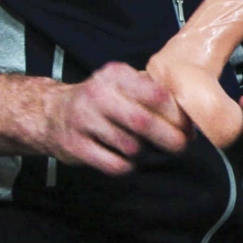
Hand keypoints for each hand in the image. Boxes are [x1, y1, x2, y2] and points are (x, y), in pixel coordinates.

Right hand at [41, 62, 189, 175]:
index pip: (156, 94)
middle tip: (181, 146)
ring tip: (152, 152)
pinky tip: (130, 161)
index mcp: (116, 75)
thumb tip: (191, 120)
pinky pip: (115, 164)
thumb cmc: (102, 101)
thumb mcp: (123, 85)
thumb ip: (152, 94)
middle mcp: (98, 94)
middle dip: (169, 139)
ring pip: (131, 147)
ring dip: (148, 155)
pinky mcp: (75, 146)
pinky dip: (129, 167)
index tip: (188, 127)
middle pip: (144, 123)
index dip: (177, 115)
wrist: (52, 114)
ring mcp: (83, 120)